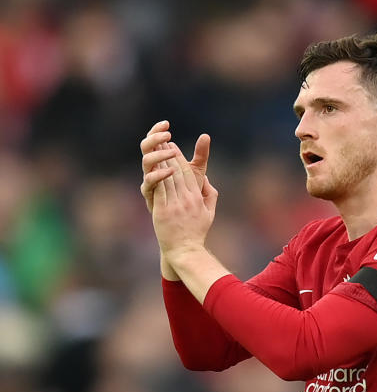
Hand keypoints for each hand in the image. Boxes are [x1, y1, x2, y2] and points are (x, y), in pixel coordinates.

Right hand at [140, 120, 209, 212]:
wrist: (186, 221)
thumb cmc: (190, 196)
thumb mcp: (197, 172)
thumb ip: (201, 155)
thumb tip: (206, 135)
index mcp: (162, 161)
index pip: (155, 141)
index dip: (157, 130)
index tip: (166, 123)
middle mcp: (154, 169)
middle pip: (146, 147)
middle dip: (154, 137)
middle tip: (167, 134)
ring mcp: (151, 181)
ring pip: (146, 161)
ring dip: (158, 154)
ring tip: (173, 151)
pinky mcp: (151, 194)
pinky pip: (149, 181)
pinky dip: (159, 174)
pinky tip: (171, 171)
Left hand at [151, 147, 218, 265]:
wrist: (186, 250)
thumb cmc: (197, 233)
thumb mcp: (209, 213)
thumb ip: (210, 195)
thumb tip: (205, 181)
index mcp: (197, 198)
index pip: (188, 173)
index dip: (180, 157)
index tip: (173, 146)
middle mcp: (187, 199)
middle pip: (177, 172)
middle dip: (169, 154)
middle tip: (161, 141)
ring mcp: (175, 205)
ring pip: (168, 178)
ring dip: (161, 162)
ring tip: (155, 150)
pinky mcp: (164, 211)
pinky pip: (159, 190)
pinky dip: (156, 177)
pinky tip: (151, 167)